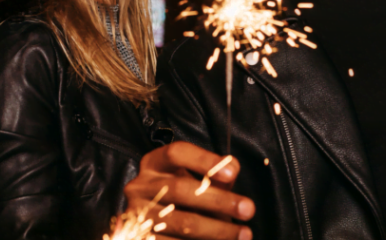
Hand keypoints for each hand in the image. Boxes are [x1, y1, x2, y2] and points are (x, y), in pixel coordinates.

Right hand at [124, 142, 254, 239]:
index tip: (232, 173)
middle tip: (248, 209)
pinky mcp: (140, 238)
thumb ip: (215, 174)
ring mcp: (138, 214)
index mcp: (154, 164)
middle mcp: (140, 186)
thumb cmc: (182, 199)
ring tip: (244, 233)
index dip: (204, 161)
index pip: (176, 153)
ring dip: (217, 230)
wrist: (153, 226)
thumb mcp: (196, 180)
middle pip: (180, 189)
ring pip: (181, 221)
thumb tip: (231, 168)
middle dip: (219, 200)